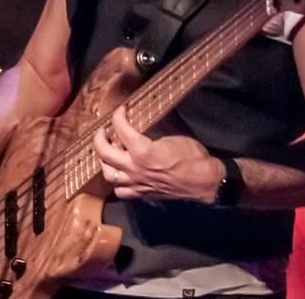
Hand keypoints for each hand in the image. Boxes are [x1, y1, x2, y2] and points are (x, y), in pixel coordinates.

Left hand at [93, 106, 223, 202]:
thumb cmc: (193, 156)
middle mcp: (135, 168)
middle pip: (104, 153)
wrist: (205, 182)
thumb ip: (155, 131)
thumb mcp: (174, 136)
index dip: (118, 116)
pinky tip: (120, 174)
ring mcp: (136, 183)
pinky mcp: (142, 194)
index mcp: (143, 151)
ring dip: (104, 161)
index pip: (121, 129)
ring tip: (108, 152)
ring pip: (108, 174)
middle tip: (103, 130)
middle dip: (100, 138)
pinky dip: (116, 182)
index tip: (120, 110)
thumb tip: (146, 121)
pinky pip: (120, 191)